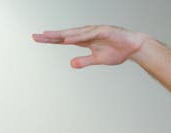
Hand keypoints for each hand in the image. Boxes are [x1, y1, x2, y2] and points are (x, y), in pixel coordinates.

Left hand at [32, 25, 148, 68]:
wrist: (134, 47)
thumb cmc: (117, 51)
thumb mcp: (97, 59)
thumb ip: (84, 61)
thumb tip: (71, 64)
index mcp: (84, 40)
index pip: (64, 39)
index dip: (51, 40)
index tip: (38, 39)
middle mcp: (87, 33)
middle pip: (66, 34)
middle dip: (51, 35)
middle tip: (36, 36)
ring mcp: (95, 31)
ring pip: (75, 33)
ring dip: (61, 35)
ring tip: (48, 36)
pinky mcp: (104, 31)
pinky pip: (89, 34)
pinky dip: (78, 36)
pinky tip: (67, 39)